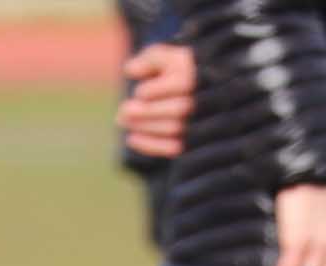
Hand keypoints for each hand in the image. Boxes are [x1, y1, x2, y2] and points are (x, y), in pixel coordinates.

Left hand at [118, 43, 194, 160]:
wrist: (195, 91)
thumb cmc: (175, 70)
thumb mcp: (164, 56)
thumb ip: (149, 59)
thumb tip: (129, 70)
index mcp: (197, 77)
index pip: (179, 85)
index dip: (154, 91)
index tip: (140, 92)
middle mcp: (203, 100)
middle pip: (177, 109)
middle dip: (146, 111)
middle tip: (122, 111)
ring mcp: (201, 124)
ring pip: (174, 128)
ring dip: (144, 127)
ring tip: (123, 121)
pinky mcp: (192, 143)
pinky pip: (173, 148)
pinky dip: (150, 145)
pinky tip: (131, 139)